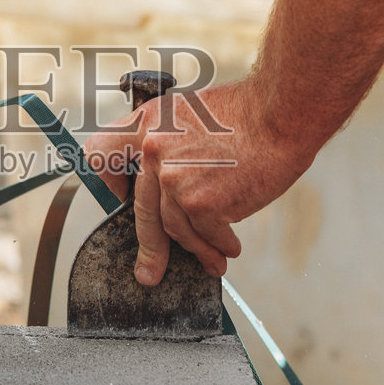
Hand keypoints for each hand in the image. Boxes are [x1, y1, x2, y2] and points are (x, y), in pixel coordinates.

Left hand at [82, 80, 316, 285]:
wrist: (283, 113)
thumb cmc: (249, 112)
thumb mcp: (192, 113)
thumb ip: (171, 142)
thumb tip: (165, 180)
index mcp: (148, 123)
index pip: (100, 154)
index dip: (108, 181)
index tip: (120, 199)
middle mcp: (153, 150)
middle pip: (142, 210)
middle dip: (149, 248)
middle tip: (149, 271)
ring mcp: (175, 179)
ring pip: (175, 229)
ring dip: (196, 249)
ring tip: (212, 259)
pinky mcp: (202, 203)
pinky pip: (206, 236)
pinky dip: (219, 247)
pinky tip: (230, 249)